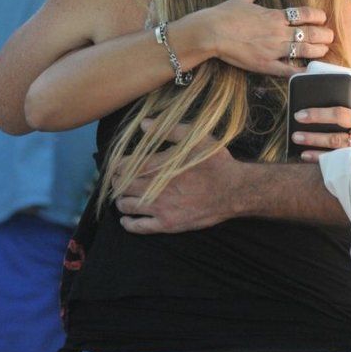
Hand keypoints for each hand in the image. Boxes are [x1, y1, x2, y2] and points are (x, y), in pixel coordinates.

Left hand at [114, 123, 243, 233]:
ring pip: (125, 205)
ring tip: (124, 196)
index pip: (123, 166)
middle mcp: (154, 187)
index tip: (118, 164)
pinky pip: (138, 227)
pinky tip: (127, 218)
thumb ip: (168, 129)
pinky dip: (127, 222)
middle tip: (120, 179)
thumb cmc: (215, 162)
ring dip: (120, 200)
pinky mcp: (167, 224)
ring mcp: (160, 208)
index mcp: (159, 165)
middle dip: (117, 181)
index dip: (117, 164)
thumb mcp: (197, 138)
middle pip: (121, 185)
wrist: (233, 190)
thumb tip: (144, 124)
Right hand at [195, 0, 333, 76]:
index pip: (304, 14)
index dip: (317, 16)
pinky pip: (288, 70)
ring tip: (324, 51)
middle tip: (330, 37)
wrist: (210, 32)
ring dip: (317, 51)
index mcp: (274, 15)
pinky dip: (301, 72)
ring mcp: (273, 49)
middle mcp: (278, 32)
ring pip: (304, 50)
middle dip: (323, 35)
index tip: (323, 19)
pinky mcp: (265, 64)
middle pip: (309, 33)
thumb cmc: (224, 14)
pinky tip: (310, 72)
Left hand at [293, 95, 350, 161]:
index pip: (344, 103)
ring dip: (315, 139)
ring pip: (336, 140)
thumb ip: (350, 102)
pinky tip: (306, 155)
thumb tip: (318, 97)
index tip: (303, 109)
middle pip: (340, 117)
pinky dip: (320, 157)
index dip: (323, 108)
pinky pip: (336, 157)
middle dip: (318, 116)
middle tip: (298, 117)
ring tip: (297, 137)